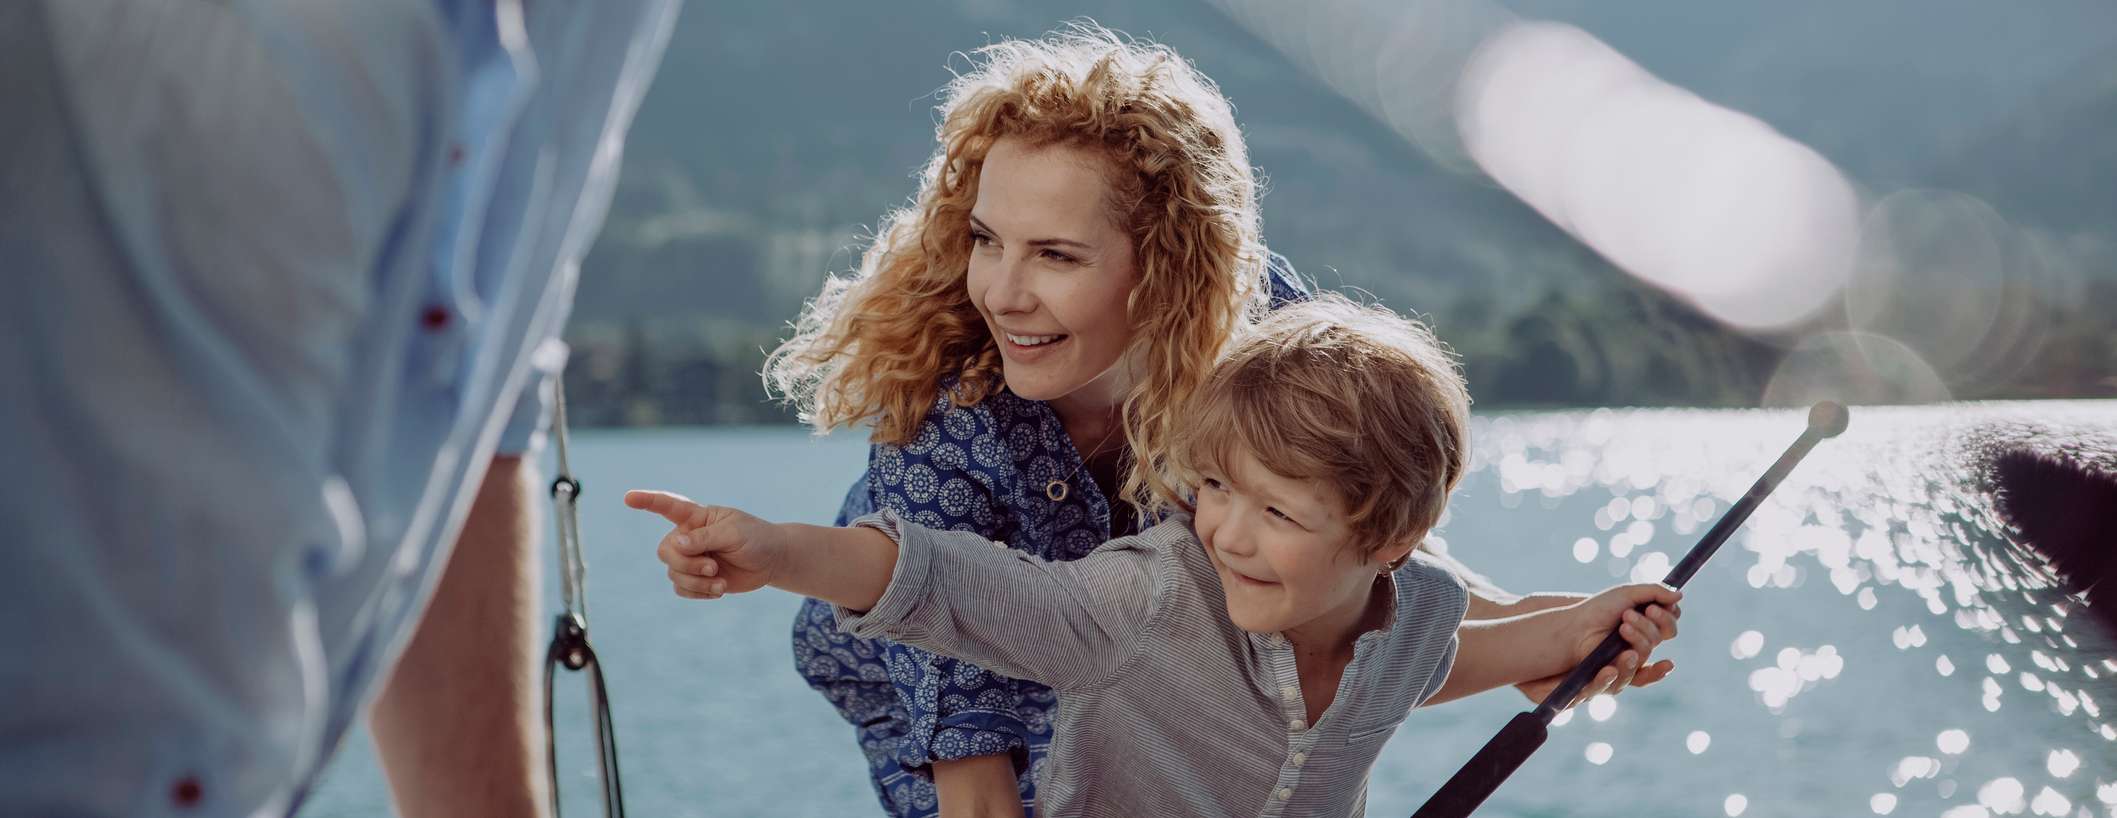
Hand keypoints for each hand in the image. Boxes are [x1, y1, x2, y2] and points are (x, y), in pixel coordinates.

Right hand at [624, 490, 784, 598]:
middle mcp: (688, 536)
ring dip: (696, 581)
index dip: (647, 501)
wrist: (770, 561)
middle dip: (686, 563)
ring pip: (673, 573)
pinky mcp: (696, 578)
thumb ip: (705, 537)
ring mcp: (690, 558)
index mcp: (697, 517)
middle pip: (666, 551)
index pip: (668, 506)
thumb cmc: (755, 538)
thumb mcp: (734, 533)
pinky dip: (699, 592)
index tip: (628, 498)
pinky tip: (719, 589)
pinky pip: (681, 589)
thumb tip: (676, 543)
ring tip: (720, 579)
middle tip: (713, 566)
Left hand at [1544, 584, 1681, 707]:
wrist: (1573, 628)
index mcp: (1646, 622)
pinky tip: (1628, 654)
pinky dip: (1631, 665)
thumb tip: (1680, 595)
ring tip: (1622, 626)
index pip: (1669, 624)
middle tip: (1628, 615)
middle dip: (1649, 624)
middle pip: (1663, 636)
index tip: (1654, 608)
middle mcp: (1642, 640)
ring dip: (1639, 636)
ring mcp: (1631, 658)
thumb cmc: (1598, 610)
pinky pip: (1633, 677)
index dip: (1667, 617)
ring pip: (1647, 651)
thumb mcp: (1627, 594)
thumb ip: (1654, 592)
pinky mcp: (1619, 674)